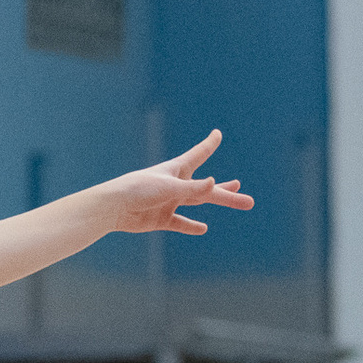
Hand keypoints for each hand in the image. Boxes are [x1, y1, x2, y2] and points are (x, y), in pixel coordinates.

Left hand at [109, 130, 254, 235]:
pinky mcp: (161, 218)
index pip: (198, 154)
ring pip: (198, 203)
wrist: (113, 208)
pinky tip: (203, 228)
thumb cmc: (138, 190)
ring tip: (236, 201)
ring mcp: (169, 202)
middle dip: (228, 193)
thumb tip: (214, 184)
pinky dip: (190, 225)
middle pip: (207, 189)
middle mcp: (175, 184)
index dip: (209, 145)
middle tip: (249, 200)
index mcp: (176, 170)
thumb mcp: (169, 188)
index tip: (217, 134)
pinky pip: (180, 222)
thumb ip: (192, 189)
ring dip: (217, 202)